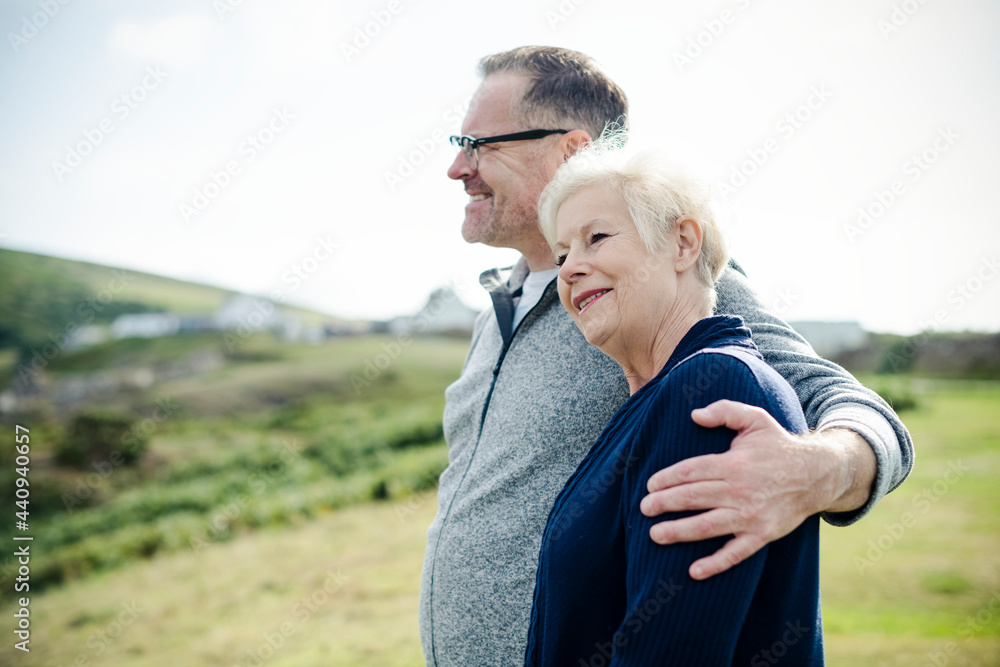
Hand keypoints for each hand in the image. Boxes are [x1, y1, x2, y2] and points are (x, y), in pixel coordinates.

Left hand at [639, 399, 874, 579]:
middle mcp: (739, 490)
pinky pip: (735, 553)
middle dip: (663, 504)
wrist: (817, 474)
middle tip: (643, 508)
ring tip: (655, 535)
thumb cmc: (778, 446)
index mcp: (733, 463)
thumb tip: (695, 415)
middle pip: (692, 498)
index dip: (667, 478)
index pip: (690, 471)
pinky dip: (715, 564)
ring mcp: (750, 515)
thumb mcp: (755, 419)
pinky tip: (694, 571)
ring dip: (678, 532)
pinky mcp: (762, 535)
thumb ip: (725, 411)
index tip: (650, 485)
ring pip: (706, 526)